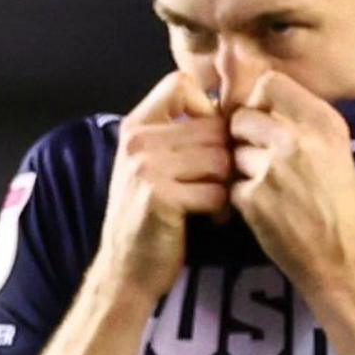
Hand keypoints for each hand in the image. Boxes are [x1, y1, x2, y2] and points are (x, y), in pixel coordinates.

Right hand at [101, 71, 231, 298]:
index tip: (207, 140)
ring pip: (220, 159)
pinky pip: (216, 192)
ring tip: (214, 202)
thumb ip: (179, 132)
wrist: (125, 270)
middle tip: (217, 184)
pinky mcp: (159, 198)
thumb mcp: (152, 165)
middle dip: (225, 157)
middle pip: (213, 126)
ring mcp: (145, 169)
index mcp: (135, 126)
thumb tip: (229, 105)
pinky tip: (210, 220)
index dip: (206, 107)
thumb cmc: (150, 216)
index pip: (180, 84)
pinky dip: (221, 210)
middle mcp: (136, 142)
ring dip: (226, 185)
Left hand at [223, 64, 354, 287]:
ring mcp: (272, 169)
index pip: (269, 83)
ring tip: (267, 187)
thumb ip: (303, 123)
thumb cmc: (342, 206)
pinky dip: (240, 195)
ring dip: (242, 167)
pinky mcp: (252, 198)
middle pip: (242, 116)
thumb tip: (263, 102)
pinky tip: (263, 208)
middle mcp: (297, 139)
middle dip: (243, 136)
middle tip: (258, 157)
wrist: (342, 258)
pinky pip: (230, 183)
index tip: (262, 120)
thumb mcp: (337, 151)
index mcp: (323, 123)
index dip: (257, 101)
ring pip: (232, 151)